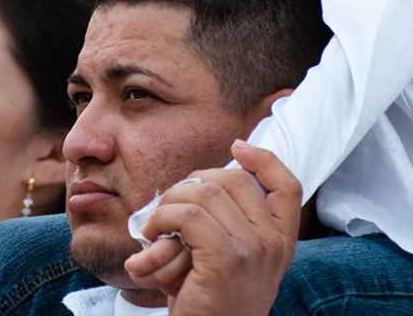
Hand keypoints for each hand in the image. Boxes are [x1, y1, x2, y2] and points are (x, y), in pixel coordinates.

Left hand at [124, 141, 301, 315]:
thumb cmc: (208, 294)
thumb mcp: (229, 253)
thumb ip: (229, 218)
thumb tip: (202, 179)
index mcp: (281, 240)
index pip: (287, 186)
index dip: (264, 159)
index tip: (237, 147)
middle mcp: (274, 243)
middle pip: (233, 178)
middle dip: (192, 182)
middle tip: (172, 206)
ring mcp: (254, 250)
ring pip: (204, 192)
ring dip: (170, 201)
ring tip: (159, 223)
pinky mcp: (227, 258)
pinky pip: (187, 214)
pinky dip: (162, 217)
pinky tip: (154, 234)